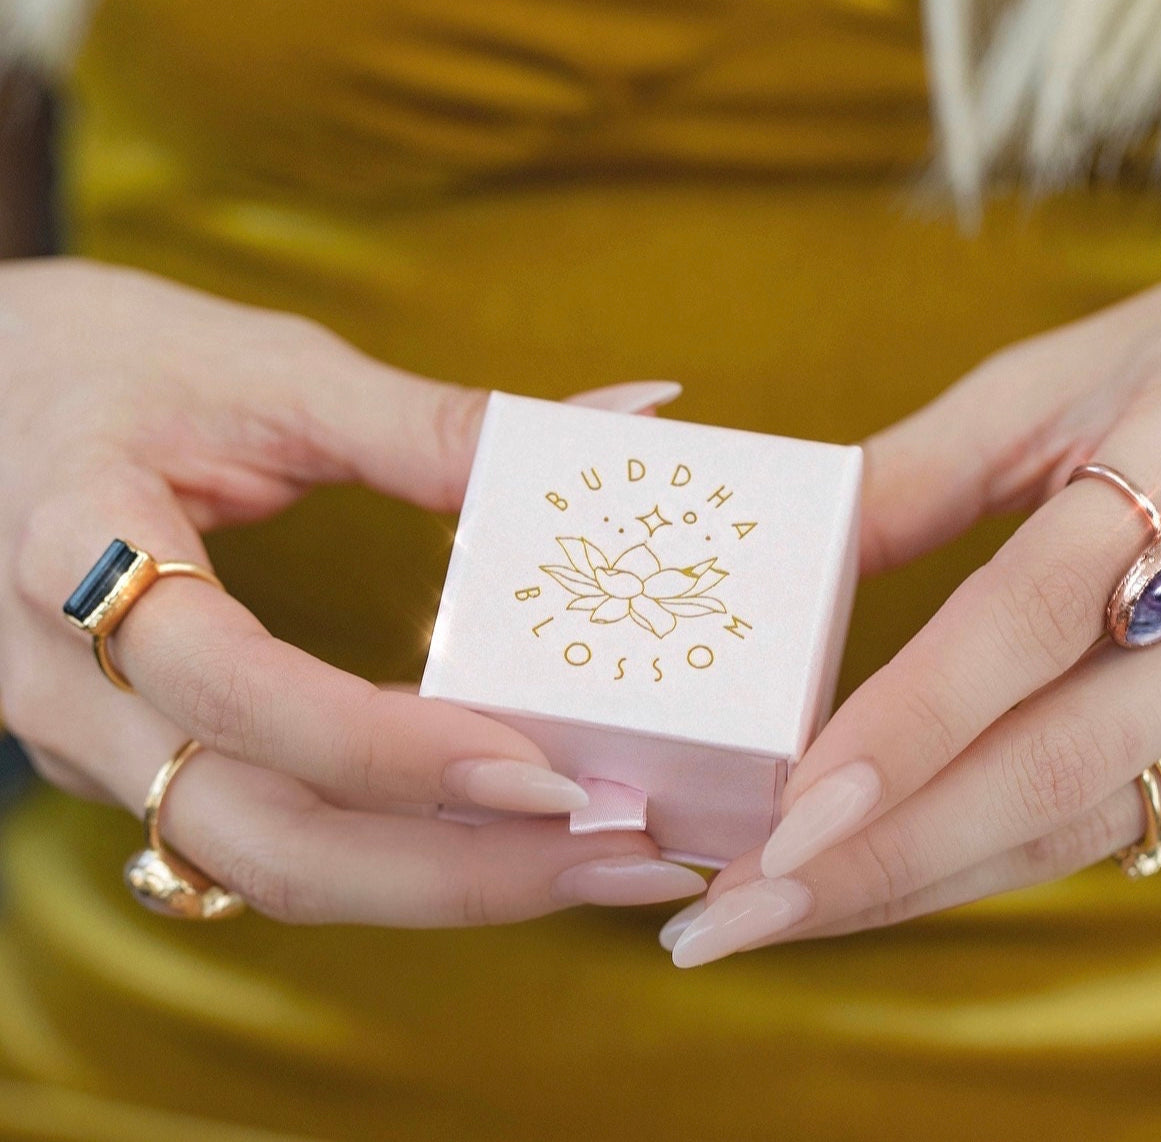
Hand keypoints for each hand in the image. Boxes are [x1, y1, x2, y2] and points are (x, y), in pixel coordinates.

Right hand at [0, 257, 705, 923]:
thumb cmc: (110, 362)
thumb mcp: (269, 371)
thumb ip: (437, 420)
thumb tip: (627, 419)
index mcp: (78, 556)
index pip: (237, 692)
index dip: (392, 749)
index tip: (548, 775)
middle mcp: (74, 688)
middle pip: (263, 839)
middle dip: (458, 873)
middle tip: (622, 856)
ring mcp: (98, 745)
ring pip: (266, 866)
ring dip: (440, 882)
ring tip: (591, 860)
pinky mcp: (139, 762)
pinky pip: (265, 838)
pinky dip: (389, 850)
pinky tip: (497, 832)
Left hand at [665, 246, 1160, 965]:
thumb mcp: (1050, 382)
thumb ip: (916, 473)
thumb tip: (785, 557)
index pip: (1029, 619)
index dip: (911, 720)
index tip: (790, 806)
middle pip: (1051, 762)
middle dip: (883, 855)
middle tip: (736, 913)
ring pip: (1073, 822)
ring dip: (912, 883)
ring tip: (773, 917)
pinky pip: (1100, 826)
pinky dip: (974, 863)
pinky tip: (872, 886)